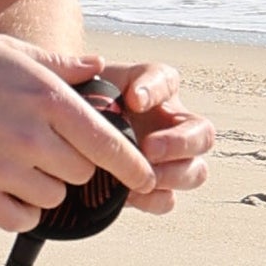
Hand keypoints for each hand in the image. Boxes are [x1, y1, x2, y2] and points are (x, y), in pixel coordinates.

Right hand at [0, 27, 158, 234]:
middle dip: (74, 166)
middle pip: (82, 174)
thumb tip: (100, 69)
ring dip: (46, 188)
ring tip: (20, 164)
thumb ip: (63, 67)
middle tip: (49, 151)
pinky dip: (21, 211)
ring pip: (53, 199)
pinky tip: (9, 192)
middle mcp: (31, 136)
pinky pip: (19, 219)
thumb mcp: (13, 53)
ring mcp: (2, 167)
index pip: (108, 144)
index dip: (133, 166)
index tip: (145, 179)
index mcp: (48, 99)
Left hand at [85, 53, 212, 215]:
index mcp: (155, 88)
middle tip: (148, 149)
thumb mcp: (78, 80)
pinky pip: (169, 199)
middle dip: (180, 143)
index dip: (156, 91)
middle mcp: (171, 123)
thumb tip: (97, 65)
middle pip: (202, 133)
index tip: (134, 100)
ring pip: (195, 171)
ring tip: (142, 178)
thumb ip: (84, 70)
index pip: (167, 80)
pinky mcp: (153, 187)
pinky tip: (130, 194)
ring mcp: (168, 159)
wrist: (62, 131)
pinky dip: (154, 200)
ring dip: (173, 176)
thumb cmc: (75, 101)